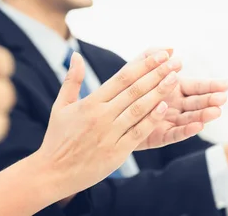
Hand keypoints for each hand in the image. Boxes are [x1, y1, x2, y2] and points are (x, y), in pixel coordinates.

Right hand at [32, 49, 180, 200]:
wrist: (52, 172)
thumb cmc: (56, 139)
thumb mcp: (60, 106)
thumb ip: (72, 80)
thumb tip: (76, 55)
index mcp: (90, 103)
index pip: (122, 78)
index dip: (143, 64)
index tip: (160, 54)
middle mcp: (101, 116)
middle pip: (134, 90)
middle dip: (157, 73)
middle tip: (176, 61)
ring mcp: (110, 134)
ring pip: (139, 108)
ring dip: (159, 92)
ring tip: (175, 79)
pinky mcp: (117, 152)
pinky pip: (138, 132)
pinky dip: (152, 119)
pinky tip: (165, 107)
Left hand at [132, 49, 227, 149]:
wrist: (108, 117)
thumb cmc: (124, 90)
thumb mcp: (136, 70)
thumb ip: (150, 57)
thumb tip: (170, 49)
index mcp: (172, 89)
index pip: (195, 86)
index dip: (210, 86)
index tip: (225, 84)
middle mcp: (173, 106)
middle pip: (196, 103)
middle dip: (210, 100)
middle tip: (223, 98)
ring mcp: (168, 122)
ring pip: (189, 118)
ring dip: (203, 114)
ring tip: (216, 111)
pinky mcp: (159, 137)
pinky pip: (175, 134)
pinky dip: (187, 130)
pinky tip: (199, 126)